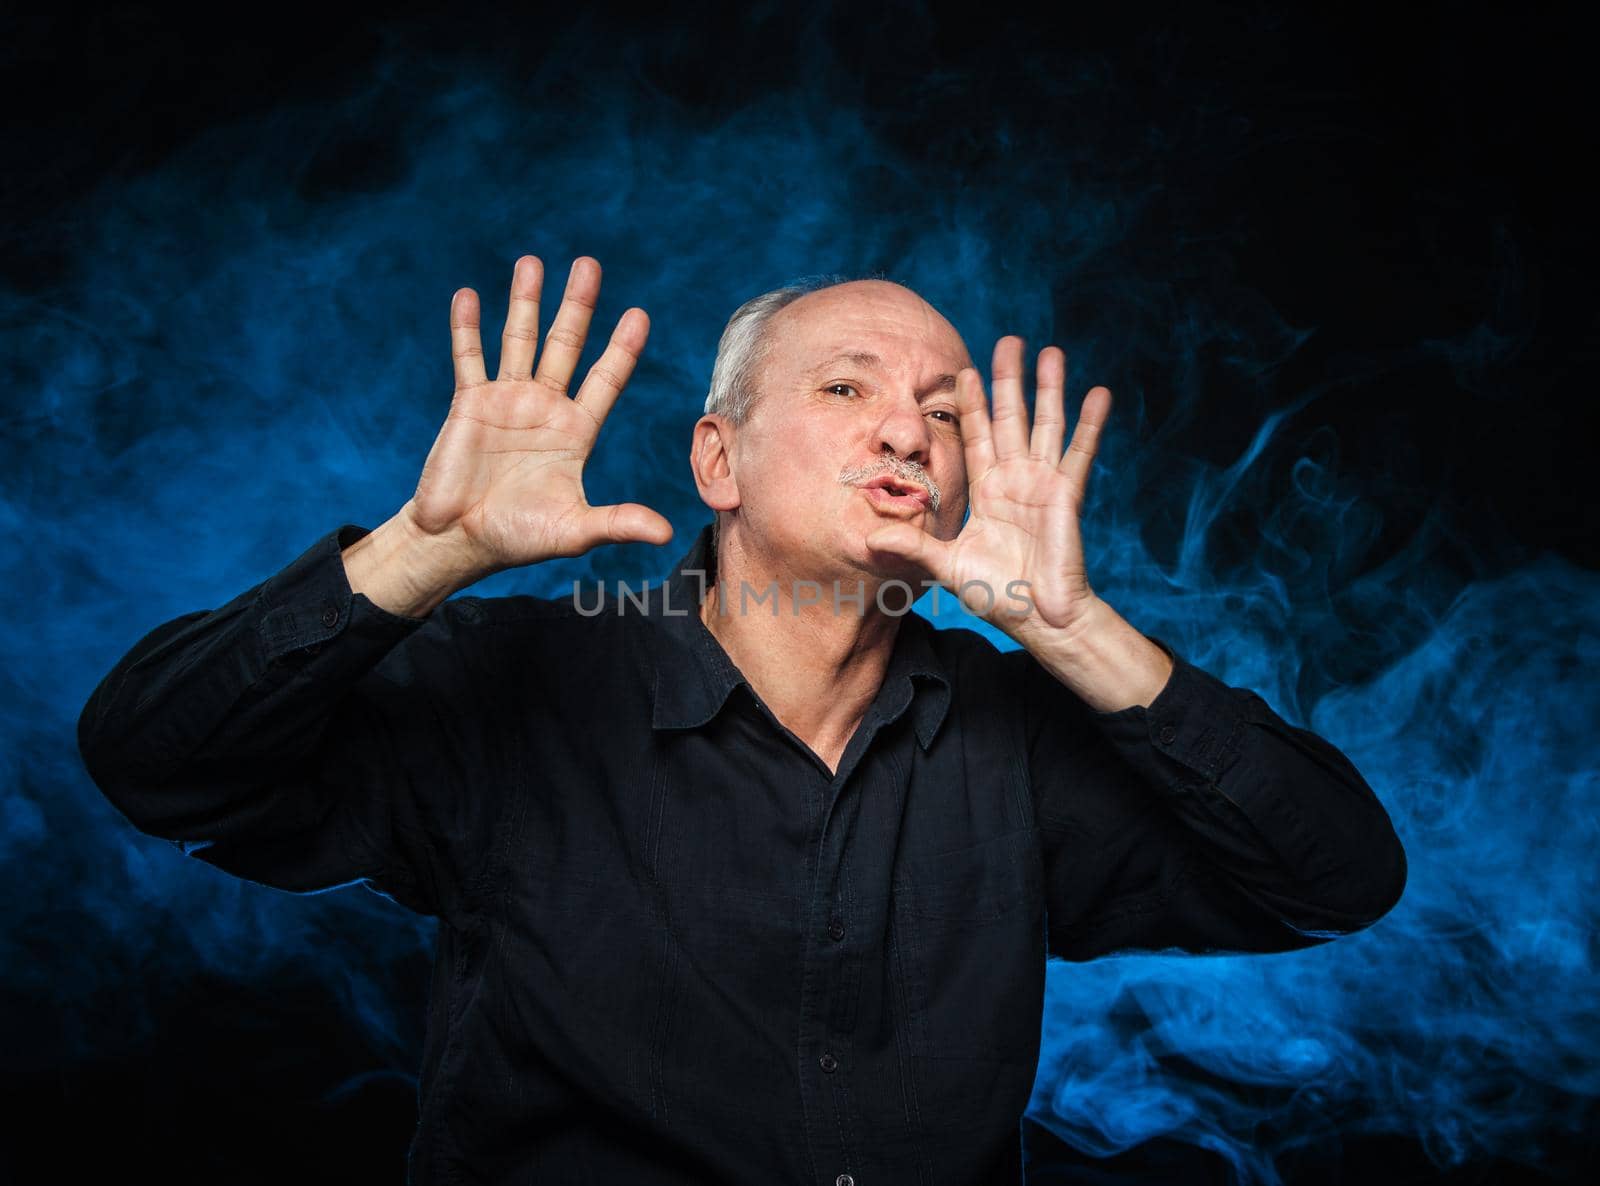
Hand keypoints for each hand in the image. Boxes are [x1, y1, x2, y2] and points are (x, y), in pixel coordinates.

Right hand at [404, 255, 672, 576]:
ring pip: (519, 339)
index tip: (638, 314)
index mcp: (576, 432)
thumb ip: (617, 523)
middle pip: (565, 345)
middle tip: (588, 265)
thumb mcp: (574, 530)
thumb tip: (665, 534)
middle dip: (577, 306)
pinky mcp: (469, 403)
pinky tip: (470, 295)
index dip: (621, 349)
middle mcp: (545, 408)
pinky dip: (467, 328)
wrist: (459, 541)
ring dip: (525, 301)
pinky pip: (468, 357)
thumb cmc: (518, 537)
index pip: (605, 380)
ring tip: (532, 262)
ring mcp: (506, 401)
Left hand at [864, 336, 1109, 645]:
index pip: (976, 436)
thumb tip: (869, 540)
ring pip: (1046, 425)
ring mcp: (1043, 484)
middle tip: (1010, 340)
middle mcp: (1015, 479)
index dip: (971, 405)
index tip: (965, 371)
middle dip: (1009, 381)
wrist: (1038, 619)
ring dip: (1049, 389)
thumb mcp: (947, 566)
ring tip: (1052, 352)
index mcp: (987, 490)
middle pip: (1010, 418)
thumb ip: (913, 547)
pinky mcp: (1065, 495)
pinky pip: (1079, 453)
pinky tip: (1099, 393)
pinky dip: (1091, 424)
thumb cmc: (997, 595)